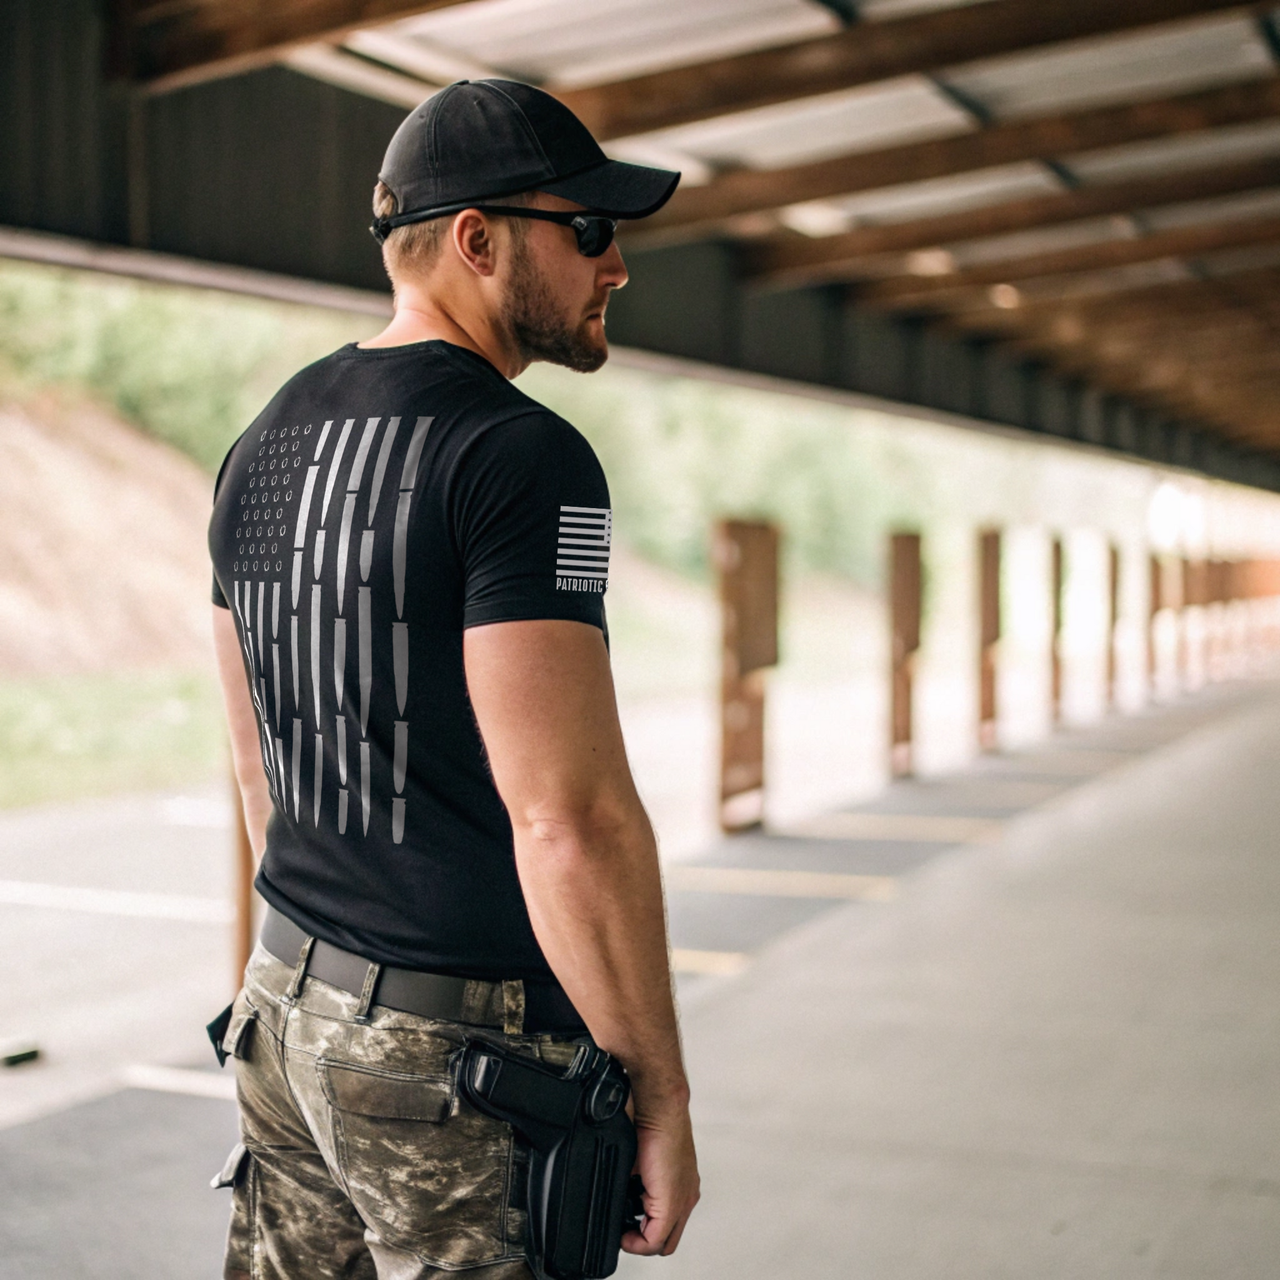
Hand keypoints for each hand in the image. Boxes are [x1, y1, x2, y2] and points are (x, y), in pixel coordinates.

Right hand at [621, 1099, 699, 1257]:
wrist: (659, 1107)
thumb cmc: (650, 1120)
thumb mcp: (639, 1156)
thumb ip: (633, 1177)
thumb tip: (617, 1187)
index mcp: (680, 1183)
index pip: (667, 1222)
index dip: (644, 1230)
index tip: (625, 1225)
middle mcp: (686, 1195)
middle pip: (668, 1238)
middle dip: (643, 1240)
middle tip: (624, 1232)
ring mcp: (682, 1200)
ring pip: (664, 1241)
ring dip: (640, 1240)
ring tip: (624, 1231)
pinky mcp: (671, 1202)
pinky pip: (655, 1239)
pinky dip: (638, 1242)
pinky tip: (625, 1232)